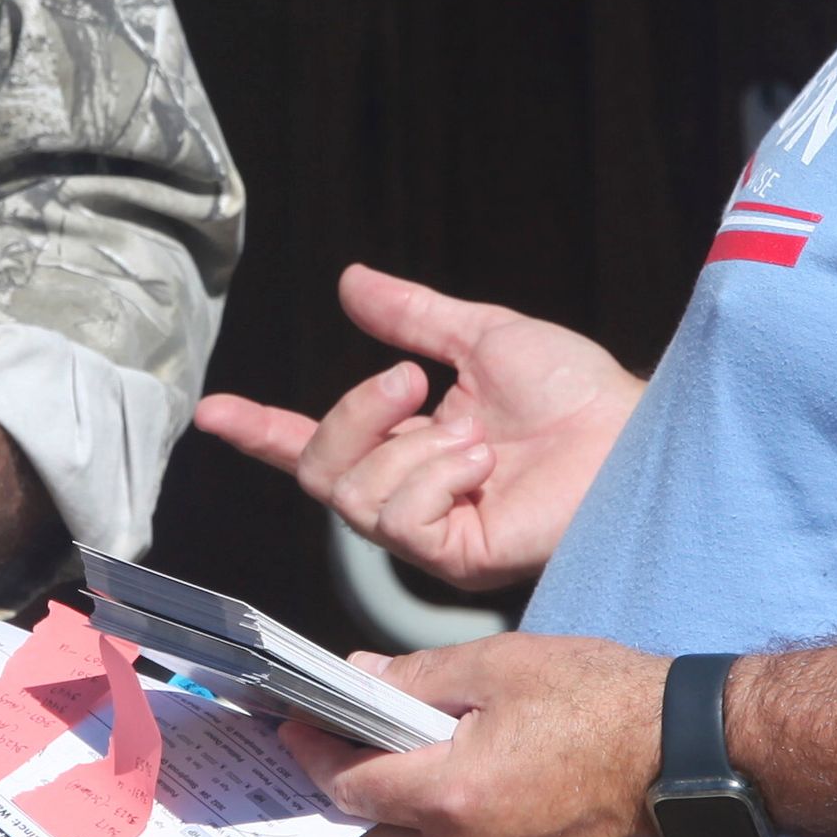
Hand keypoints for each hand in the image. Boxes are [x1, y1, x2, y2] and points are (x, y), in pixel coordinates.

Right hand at [194, 265, 643, 589]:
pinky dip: (434, 476)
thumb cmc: (575, 393)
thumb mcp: (481, 335)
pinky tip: (479, 464)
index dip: (261, 430)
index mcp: (410, 443)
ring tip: (474, 433)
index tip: (212, 411)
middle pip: (322, 469)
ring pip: (354, 494)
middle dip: (353, 413)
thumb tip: (351, 282)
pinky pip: (399, 518)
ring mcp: (430, 529)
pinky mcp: (454, 555)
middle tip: (414, 379)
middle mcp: (410, 490)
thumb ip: (411, 315)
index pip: (315, 444)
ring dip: (411, 447)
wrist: (625, 429)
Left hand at [287, 632, 668, 836]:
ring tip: (427, 778)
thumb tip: (360, 678)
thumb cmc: (605, 701)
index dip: (317, 757)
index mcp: (450, 795)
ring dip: (414, 829)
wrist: (692, 754)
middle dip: (358, 799)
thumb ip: (417, 678)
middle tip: (358, 755)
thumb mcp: (500, 664)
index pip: (349, 788)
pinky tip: (492, 809)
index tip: (302, 733)